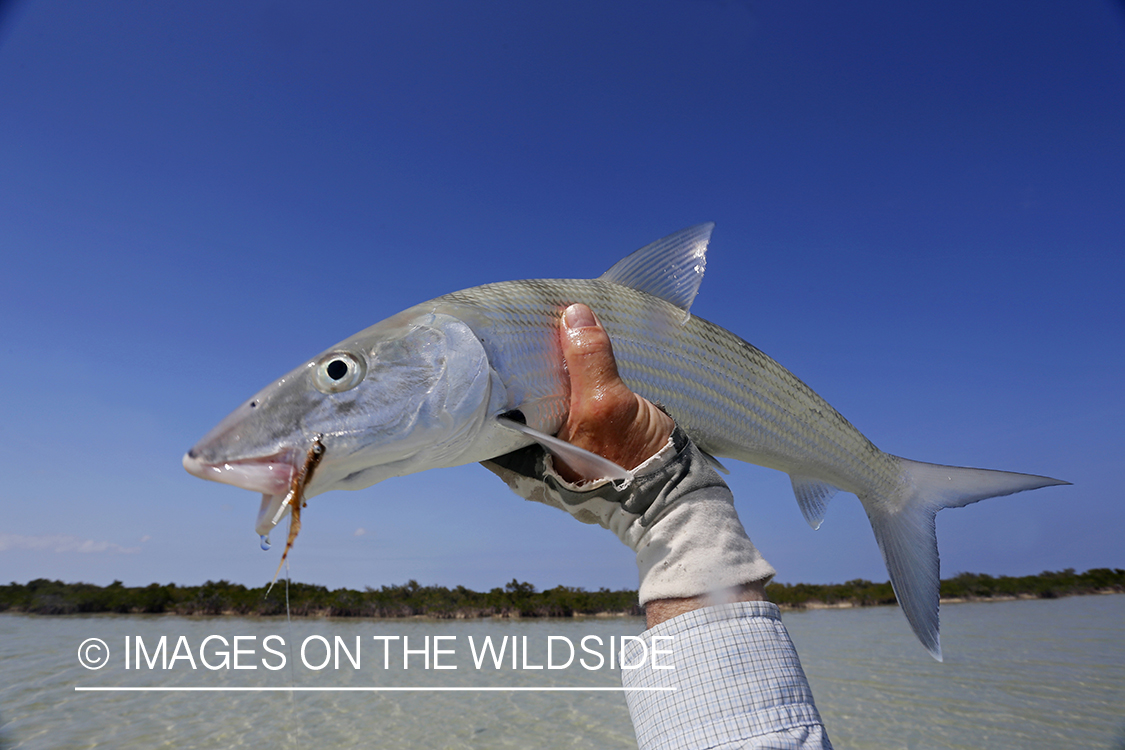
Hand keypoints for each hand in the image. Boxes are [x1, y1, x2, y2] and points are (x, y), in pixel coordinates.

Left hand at [485, 303, 773, 626]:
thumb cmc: (633, 460)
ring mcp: (559, 442)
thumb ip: (588, 361)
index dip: (489, 375)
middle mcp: (534, 450)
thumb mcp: (607, 404)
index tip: (492, 336)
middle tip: (521, 321)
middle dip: (520, 362)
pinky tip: (572, 346)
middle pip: (517, 396)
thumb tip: (573, 315)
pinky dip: (569, 371)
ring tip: (544, 325)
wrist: (673, 490)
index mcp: (524, 454)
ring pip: (543, 393)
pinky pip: (567, 393)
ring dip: (548, 363)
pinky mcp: (584, 431)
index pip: (489, 410)